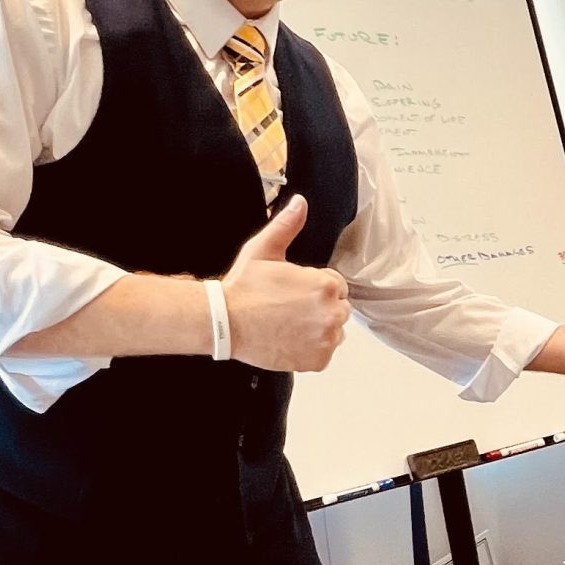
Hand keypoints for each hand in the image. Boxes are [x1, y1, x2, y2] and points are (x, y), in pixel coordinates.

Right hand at [222, 198, 347, 371]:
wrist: (225, 322)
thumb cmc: (244, 288)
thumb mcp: (264, 249)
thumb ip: (287, 225)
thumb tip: (300, 203)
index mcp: (326, 285)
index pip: (336, 286)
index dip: (315, 287)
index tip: (294, 292)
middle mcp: (332, 313)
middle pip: (339, 309)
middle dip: (320, 307)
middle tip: (290, 309)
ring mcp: (326, 339)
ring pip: (334, 332)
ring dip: (318, 328)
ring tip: (289, 324)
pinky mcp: (318, 360)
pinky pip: (324, 353)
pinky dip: (311, 350)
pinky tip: (290, 339)